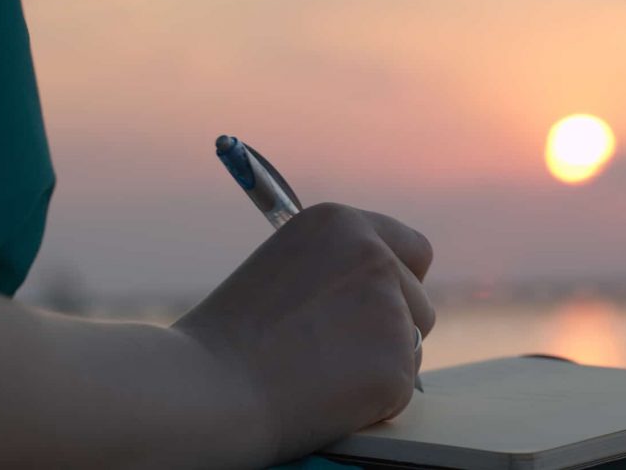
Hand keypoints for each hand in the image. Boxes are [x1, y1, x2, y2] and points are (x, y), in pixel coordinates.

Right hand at [172, 203, 434, 462]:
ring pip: (413, 346)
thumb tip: (383, 292)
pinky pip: (400, 388)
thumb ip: (338, 271)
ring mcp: (391, 309)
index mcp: (342, 224)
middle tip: (336, 353)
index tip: (387, 304)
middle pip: (419, 302)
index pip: (413, 250)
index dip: (401, 281)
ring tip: (318, 372)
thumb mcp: (284, 270)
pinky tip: (324, 396)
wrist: (206, 391)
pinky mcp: (397, 364)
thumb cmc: (229, 340)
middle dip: (392, 329)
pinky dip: (372, 401)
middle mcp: (375, 256)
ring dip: (380, 363)